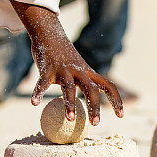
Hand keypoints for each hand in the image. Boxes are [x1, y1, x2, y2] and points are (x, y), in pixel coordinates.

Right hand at [11, 1, 122, 124]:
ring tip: (70, 119)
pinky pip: (42, 82)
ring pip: (69, 88)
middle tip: (96, 123)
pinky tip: (34, 103)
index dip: (116, 100)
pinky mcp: (47, 68)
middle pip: (92, 89)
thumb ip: (83, 83)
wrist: (49, 32)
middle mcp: (79, 71)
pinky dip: (38, 92)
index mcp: (88, 73)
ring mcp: (63, 70)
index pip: (108, 86)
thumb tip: (87, 105)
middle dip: (95, 106)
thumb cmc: (64, 56)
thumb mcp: (79, 69)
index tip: (121, 116)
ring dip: (70, 104)